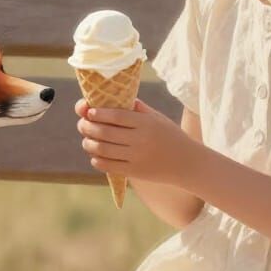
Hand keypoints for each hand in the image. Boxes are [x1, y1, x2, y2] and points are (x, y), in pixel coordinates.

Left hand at [75, 96, 196, 185]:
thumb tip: (115, 98)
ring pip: (103, 149)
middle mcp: (140, 140)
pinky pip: (109, 166)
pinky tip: (95, 155)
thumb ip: (138, 109)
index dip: (98, 113)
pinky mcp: (135, 172)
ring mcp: (137, 157)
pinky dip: (97, 160)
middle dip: (88, 127)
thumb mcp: (158, 118)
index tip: (89, 111)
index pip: (116, 116)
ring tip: (86, 141)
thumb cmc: (171, 136)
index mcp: (146, 123)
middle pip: (105, 132)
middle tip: (82, 124)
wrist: (187, 163)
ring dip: (89, 144)